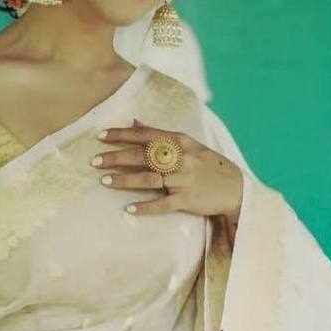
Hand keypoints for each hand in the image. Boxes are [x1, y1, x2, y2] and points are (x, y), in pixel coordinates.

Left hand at [92, 119, 243, 220]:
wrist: (235, 188)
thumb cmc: (207, 165)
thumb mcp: (188, 144)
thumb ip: (160, 135)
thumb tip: (134, 121)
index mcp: (180, 141)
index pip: (145, 135)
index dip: (121, 135)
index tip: (100, 136)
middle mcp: (181, 158)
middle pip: (143, 156)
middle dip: (116, 158)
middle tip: (94, 161)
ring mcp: (184, 180)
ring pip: (149, 179)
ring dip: (125, 180)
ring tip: (104, 181)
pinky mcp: (187, 200)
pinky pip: (162, 204)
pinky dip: (145, 207)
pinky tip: (129, 209)